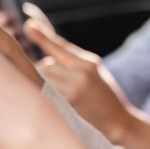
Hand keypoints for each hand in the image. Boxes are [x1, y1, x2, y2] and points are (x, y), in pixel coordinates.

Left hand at [22, 3, 132, 141]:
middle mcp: (82, 71)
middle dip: (45, 75)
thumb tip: (47, 60)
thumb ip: (75, 66)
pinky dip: (46, 97)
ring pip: (45, 78)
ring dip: (45, 86)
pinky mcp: (69, 101)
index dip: (43, 35)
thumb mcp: (96, 76)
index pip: (60, 46)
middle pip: (46, 65)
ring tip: (60, 98)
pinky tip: (57, 105)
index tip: (29, 25)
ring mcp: (75, 86)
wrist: (120, 123)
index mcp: (89, 62)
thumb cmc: (104, 100)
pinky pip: (46, 93)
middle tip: (55, 90)